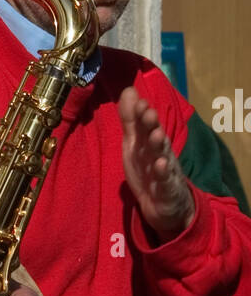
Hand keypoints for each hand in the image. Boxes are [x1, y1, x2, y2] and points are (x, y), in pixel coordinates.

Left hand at [118, 86, 194, 240]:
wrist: (165, 205)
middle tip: (148, 111)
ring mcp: (164, 171)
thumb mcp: (134, 144)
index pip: (145, 125)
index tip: (138, 102)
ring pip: (161, 156)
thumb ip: (130, 120)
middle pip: (155, 136)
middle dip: (151, 124)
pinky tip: (161, 165)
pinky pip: (165, 181)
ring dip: (158, 145)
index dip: (141, 114)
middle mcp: (159, 153)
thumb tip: (128, 90)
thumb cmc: (148, 170)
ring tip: (155, 134)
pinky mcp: (167, 190)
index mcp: (148, 142)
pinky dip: (163, 173)